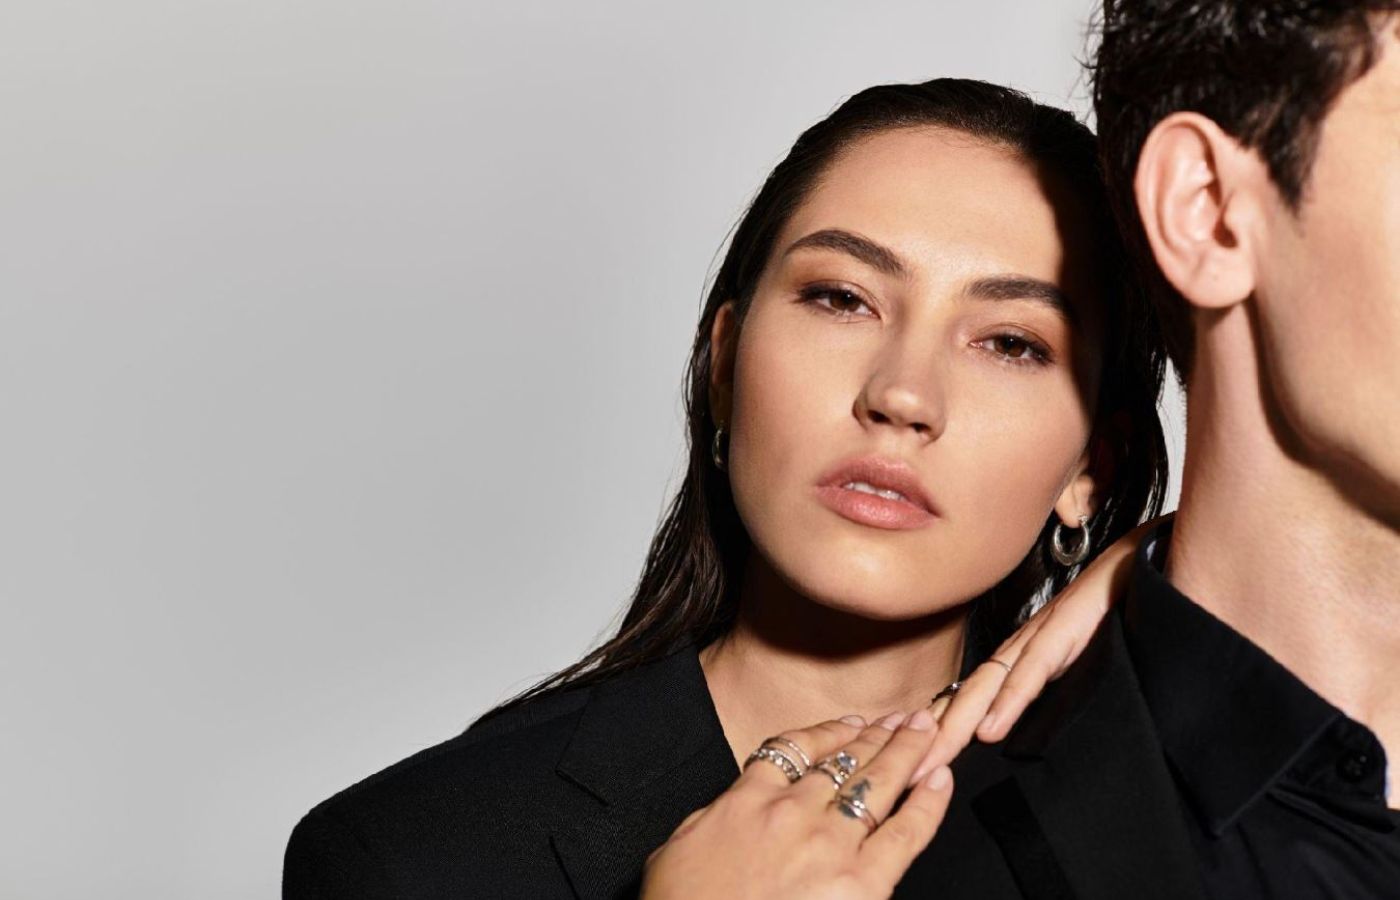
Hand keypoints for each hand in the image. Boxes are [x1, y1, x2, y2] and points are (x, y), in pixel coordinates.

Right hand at [641, 711, 953, 898]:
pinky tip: (940, 779)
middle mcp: (792, 813)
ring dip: (906, 752)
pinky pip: (905, 833)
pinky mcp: (861, 883)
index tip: (849, 724)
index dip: (829, 733)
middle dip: (879, 735)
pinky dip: (927, 803)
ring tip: (926, 730)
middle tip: (905, 717)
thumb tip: (730, 806)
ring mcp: (829, 845)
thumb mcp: (676, 850)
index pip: (794, 750)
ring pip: (877, 784)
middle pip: (844, 760)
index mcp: (746, 801)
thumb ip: (713, 818)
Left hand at [909, 514, 1168, 783]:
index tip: (912, 770)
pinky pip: (1033, 670)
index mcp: (1014, 658)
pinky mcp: (1064, 630)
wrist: (1133, 561)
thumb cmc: (1104, 609)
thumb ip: (1044, 687)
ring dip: (955, 726)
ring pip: (986, 688)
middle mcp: (1015, 648)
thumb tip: (1019, 726)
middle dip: (933, 739)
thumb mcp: (1069, 657)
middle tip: (905, 776)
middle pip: (964, 699)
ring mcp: (1036, 637)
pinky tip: (990, 729)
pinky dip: (1010, 700)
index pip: (968, 701)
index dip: (940, 734)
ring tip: (930, 759)